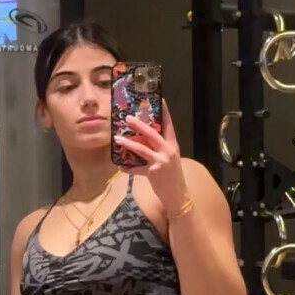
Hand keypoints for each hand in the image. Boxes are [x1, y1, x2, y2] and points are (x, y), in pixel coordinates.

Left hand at [114, 98, 187, 215]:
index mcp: (173, 145)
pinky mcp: (154, 172)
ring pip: (142, 149)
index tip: (159, 99)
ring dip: (128, 143)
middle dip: (139, 124)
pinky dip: (128, 168)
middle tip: (127, 117)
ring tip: (117, 139)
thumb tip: (141, 139)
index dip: (164, 112)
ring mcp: (161, 161)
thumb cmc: (172, 176)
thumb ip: (158, 149)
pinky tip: (120, 167)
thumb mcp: (169, 159)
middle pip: (152, 133)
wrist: (178, 195)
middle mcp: (168, 151)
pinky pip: (137, 168)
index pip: (169, 125)